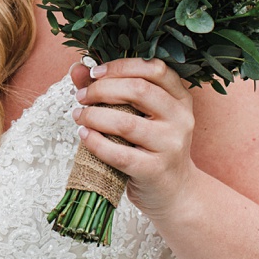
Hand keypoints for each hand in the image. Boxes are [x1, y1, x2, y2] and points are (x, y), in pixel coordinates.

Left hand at [71, 57, 198, 219]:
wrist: (174, 192)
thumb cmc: (152, 148)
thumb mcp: (141, 115)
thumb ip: (111, 88)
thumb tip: (77, 68)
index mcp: (180, 98)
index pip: (154, 68)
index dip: (121, 66)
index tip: (94, 72)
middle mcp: (181, 118)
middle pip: (138, 90)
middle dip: (102, 89)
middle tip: (81, 97)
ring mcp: (171, 145)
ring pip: (126, 122)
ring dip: (94, 116)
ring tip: (79, 116)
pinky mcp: (156, 170)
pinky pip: (120, 154)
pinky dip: (96, 143)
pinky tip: (84, 136)